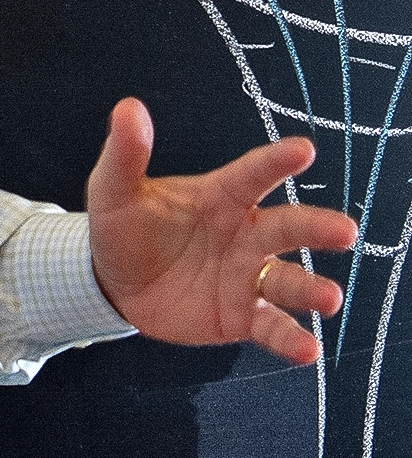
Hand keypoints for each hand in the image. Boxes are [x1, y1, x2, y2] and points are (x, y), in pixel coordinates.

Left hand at [86, 98, 357, 364]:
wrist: (112, 280)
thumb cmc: (123, 224)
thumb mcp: (114, 187)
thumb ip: (126, 151)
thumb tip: (127, 107)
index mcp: (221, 196)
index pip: (253, 174)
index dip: (277, 161)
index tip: (304, 149)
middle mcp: (244, 234)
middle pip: (287, 227)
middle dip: (317, 227)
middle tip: (345, 230)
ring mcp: (246, 276)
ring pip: (287, 280)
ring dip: (311, 288)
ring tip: (330, 297)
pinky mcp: (241, 316)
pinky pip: (272, 327)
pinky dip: (291, 339)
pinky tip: (307, 351)